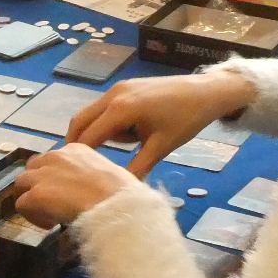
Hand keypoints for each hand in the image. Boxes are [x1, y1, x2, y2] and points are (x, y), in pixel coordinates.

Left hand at [12, 144, 140, 227]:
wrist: (117, 206)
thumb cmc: (123, 195)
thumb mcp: (110, 176)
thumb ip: (93, 178)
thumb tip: (92, 192)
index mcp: (76, 149)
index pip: (54, 159)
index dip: (57, 178)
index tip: (68, 195)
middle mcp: (55, 156)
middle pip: (32, 168)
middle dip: (38, 185)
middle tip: (52, 205)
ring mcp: (43, 175)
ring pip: (21, 184)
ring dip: (32, 200)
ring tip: (49, 216)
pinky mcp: (35, 195)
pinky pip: (21, 205)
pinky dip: (32, 216)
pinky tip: (50, 225)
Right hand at [67, 69, 256, 176]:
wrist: (205, 91)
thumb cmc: (185, 119)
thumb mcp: (161, 147)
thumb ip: (137, 168)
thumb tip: (120, 190)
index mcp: (121, 109)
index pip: (88, 136)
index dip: (79, 155)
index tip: (72, 175)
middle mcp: (113, 95)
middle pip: (81, 121)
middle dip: (77, 142)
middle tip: (78, 166)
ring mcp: (118, 88)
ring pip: (92, 113)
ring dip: (96, 131)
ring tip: (120, 147)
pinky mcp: (125, 86)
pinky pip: (105, 107)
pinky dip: (106, 121)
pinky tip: (127, 133)